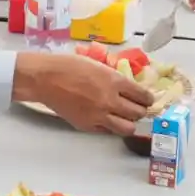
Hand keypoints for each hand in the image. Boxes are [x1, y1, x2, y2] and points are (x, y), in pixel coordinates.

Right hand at [14, 53, 151, 134]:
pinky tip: (107, 119)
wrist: (46, 79)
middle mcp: (111, 100)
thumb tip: (129, 87)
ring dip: (129, 122)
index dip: (148, 98)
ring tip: (125, 117)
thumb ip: (115, 77)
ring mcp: (100, 116)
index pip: (143, 96)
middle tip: (137, 107)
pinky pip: (108, 131)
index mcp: (114, 81)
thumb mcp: (98, 64)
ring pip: (128, 128)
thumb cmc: (69, 66)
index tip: (148, 99)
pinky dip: (112, 126)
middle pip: (138, 113)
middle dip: (141, 110)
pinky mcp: (88, 126)